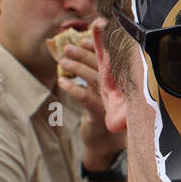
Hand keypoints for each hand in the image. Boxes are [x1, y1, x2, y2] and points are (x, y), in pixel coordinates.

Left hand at [55, 28, 126, 167]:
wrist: (106, 142)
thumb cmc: (102, 112)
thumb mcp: (102, 92)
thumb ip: (96, 72)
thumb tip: (80, 49)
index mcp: (119, 80)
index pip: (110, 58)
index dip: (98, 46)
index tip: (84, 38)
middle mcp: (117, 88)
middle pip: (101, 65)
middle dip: (84, 53)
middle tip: (67, 47)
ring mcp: (110, 100)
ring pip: (93, 78)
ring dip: (76, 67)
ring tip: (62, 62)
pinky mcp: (99, 113)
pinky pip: (84, 97)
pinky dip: (72, 88)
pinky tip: (62, 82)